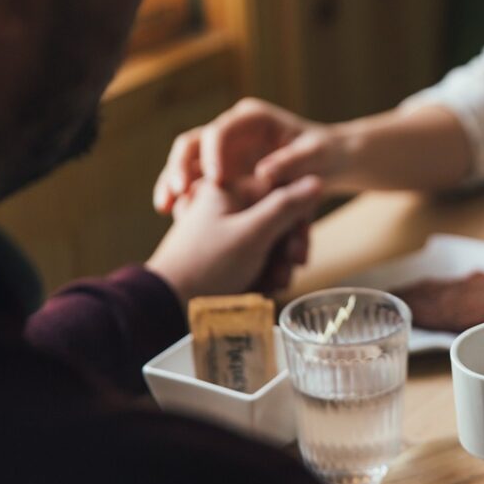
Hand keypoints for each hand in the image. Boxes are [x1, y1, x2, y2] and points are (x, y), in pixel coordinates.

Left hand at [146, 175, 321, 304]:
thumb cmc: (207, 265)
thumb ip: (286, 206)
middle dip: (286, 250)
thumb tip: (315, 180)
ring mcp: (224, 230)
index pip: (281, 192)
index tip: (297, 248)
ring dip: (277, 266)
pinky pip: (255, 257)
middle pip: (277, 219)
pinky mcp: (223, 253)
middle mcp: (226, 205)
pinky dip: (262, 273)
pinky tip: (260, 289)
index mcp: (228, 189)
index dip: (296, 221)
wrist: (168, 303)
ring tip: (271, 285)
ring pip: (269, 242)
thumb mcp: (253, 233)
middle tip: (287, 271)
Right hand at [153, 98, 349, 213]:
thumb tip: (264, 173)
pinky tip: (173, 214)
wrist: (330, 162)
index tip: (215, 179)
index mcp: (252, 119)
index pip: (221, 130)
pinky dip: (183, 196)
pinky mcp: (221, 171)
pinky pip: (194, 182)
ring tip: (165, 207)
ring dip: (173, 182)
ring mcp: (223, 151)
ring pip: (187, 162)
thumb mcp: (316, 156)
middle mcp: (232, 131)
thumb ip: (292, 162)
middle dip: (180, 166)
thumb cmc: (325, 154)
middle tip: (178, 192)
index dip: (213, 153)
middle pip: (193, 143)